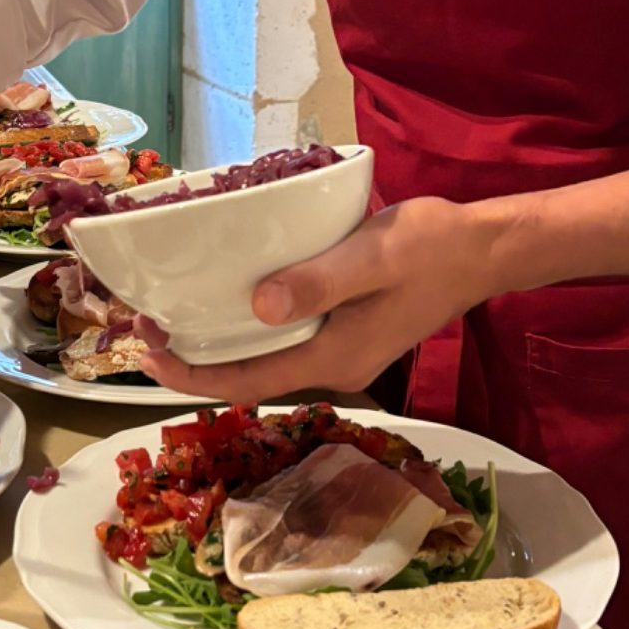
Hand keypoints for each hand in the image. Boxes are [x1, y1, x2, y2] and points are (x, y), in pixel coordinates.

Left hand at [137, 196, 515, 402]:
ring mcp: (340, 353)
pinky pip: (282, 342)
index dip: (190, 372)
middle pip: (247, 377)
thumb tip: (260, 307)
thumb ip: (320, 281)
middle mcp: (332, 366)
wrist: (483, 250)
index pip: (245, 381)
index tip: (146, 346)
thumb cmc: (432, 246)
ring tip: (173, 311)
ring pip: (262, 361)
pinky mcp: (345, 334)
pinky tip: (228, 299)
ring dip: (216, 343)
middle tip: (145, 321)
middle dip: (192, 359)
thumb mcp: (374, 255)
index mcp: (333, 357)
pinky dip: (246, 329)